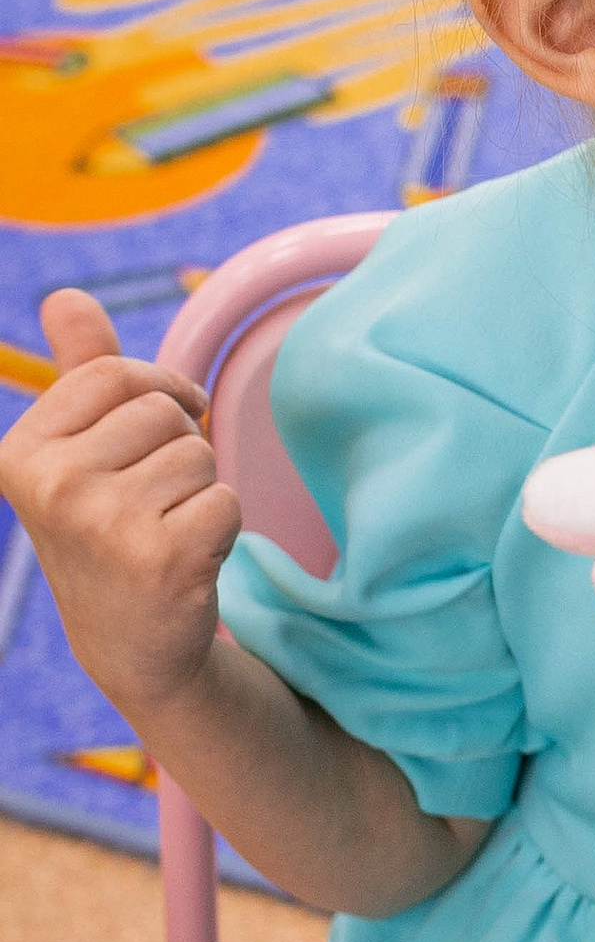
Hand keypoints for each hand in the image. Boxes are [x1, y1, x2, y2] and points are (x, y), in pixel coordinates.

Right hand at [0, 291, 237, 715]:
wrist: (133, 644)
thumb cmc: (109, 529)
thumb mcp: (81, 449)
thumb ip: (80, 370)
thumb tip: (65, 297)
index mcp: (20, 453)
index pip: (115, 372)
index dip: (154, 394)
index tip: (147, 440)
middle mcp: (51, 486)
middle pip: (161, 410)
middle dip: (175, 447)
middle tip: (149, 504)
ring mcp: (103, 524)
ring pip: (198, 452)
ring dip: (198, 488)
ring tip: (163, 531)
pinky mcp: (162, 557)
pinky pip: (227, 498)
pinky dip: (222, 526)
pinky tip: (187, 560)